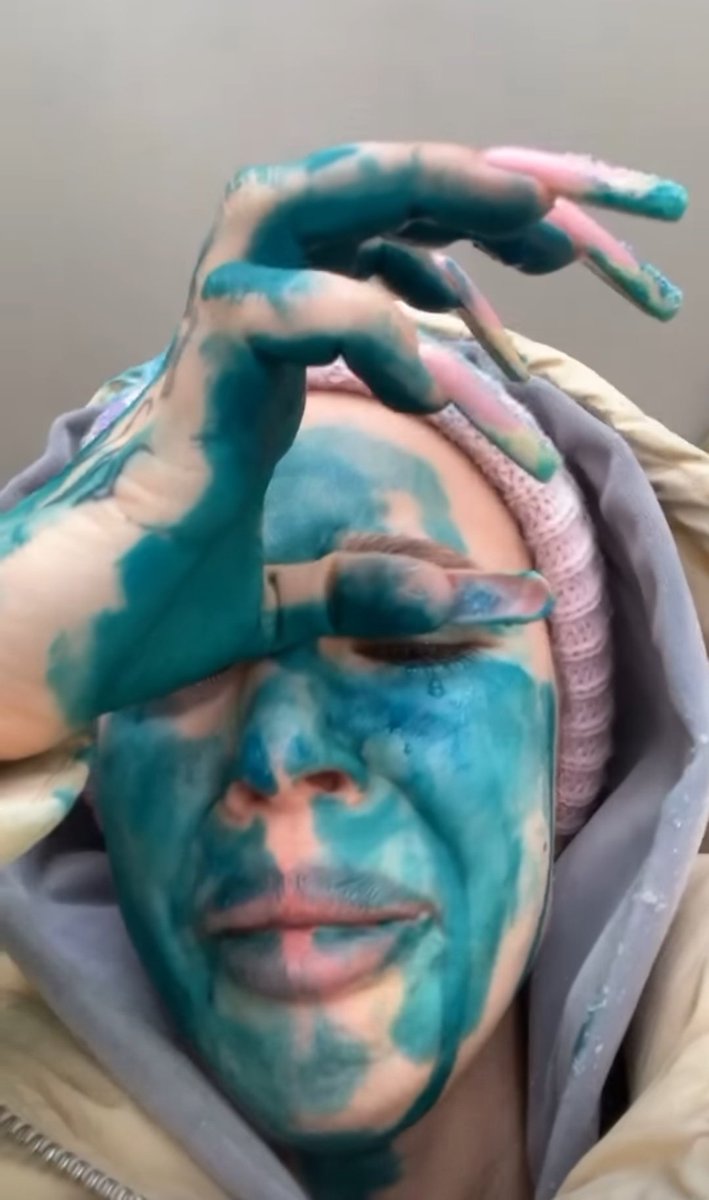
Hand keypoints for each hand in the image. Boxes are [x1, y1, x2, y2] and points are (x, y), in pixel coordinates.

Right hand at [0, 142, 685, 754]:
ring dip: (406, 193)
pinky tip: (427, 384)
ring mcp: (207, 355)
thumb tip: (506, 597)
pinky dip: (360, 323)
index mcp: (261, 372)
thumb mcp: (288, 603)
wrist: (58, 646)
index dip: (442, 235)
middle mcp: (235, 340)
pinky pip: (274, 312)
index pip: (352, 253)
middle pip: (329, 199)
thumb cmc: (145, 617)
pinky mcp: (189, 392)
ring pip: (287, 206)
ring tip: (517, 218)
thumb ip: (377, 588)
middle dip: (441, 184)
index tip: (537, 261)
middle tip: (544, 213)